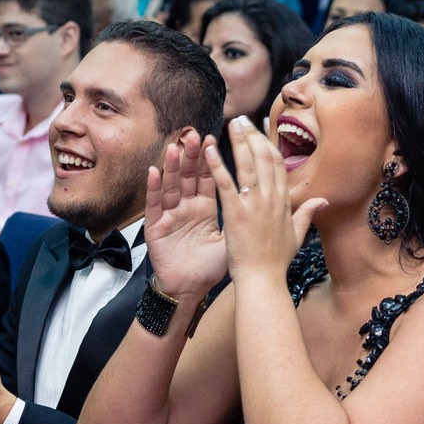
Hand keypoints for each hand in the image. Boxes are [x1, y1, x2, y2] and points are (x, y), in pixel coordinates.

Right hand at [144, 129, 229, 298]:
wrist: (189, 289)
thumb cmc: (209, 267)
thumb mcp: (231, 240)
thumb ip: (246, 219)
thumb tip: (270, 205)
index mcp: (206, 209)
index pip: (209, 179)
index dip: (210, 160)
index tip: (215, 138)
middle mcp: (187, 208)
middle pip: (189, 177)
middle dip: (191, 156)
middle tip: (195, 134)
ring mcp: (171, 216)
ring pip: (171, 186)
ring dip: (172, 166)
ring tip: (176, 146)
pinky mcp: (156, 227)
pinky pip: (154, 205)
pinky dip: (153, 188)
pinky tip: (153, 171)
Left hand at [207, 116, 326, 280]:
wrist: (263, 280)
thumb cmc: (277, 261)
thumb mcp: (297, 235)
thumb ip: (307, 213)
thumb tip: (323, 200)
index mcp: (283, 202)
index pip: (277, 164)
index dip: (268, 143)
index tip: (260, 128)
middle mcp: (271, 198)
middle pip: (263, 158)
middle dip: (252, 135)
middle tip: (242, 119)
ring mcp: (254, 204)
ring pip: (246, 164)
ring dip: (237, 142)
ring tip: (230, 124)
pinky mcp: (236, 213)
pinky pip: (226, 183)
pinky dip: (217, 165)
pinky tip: (209, 150)